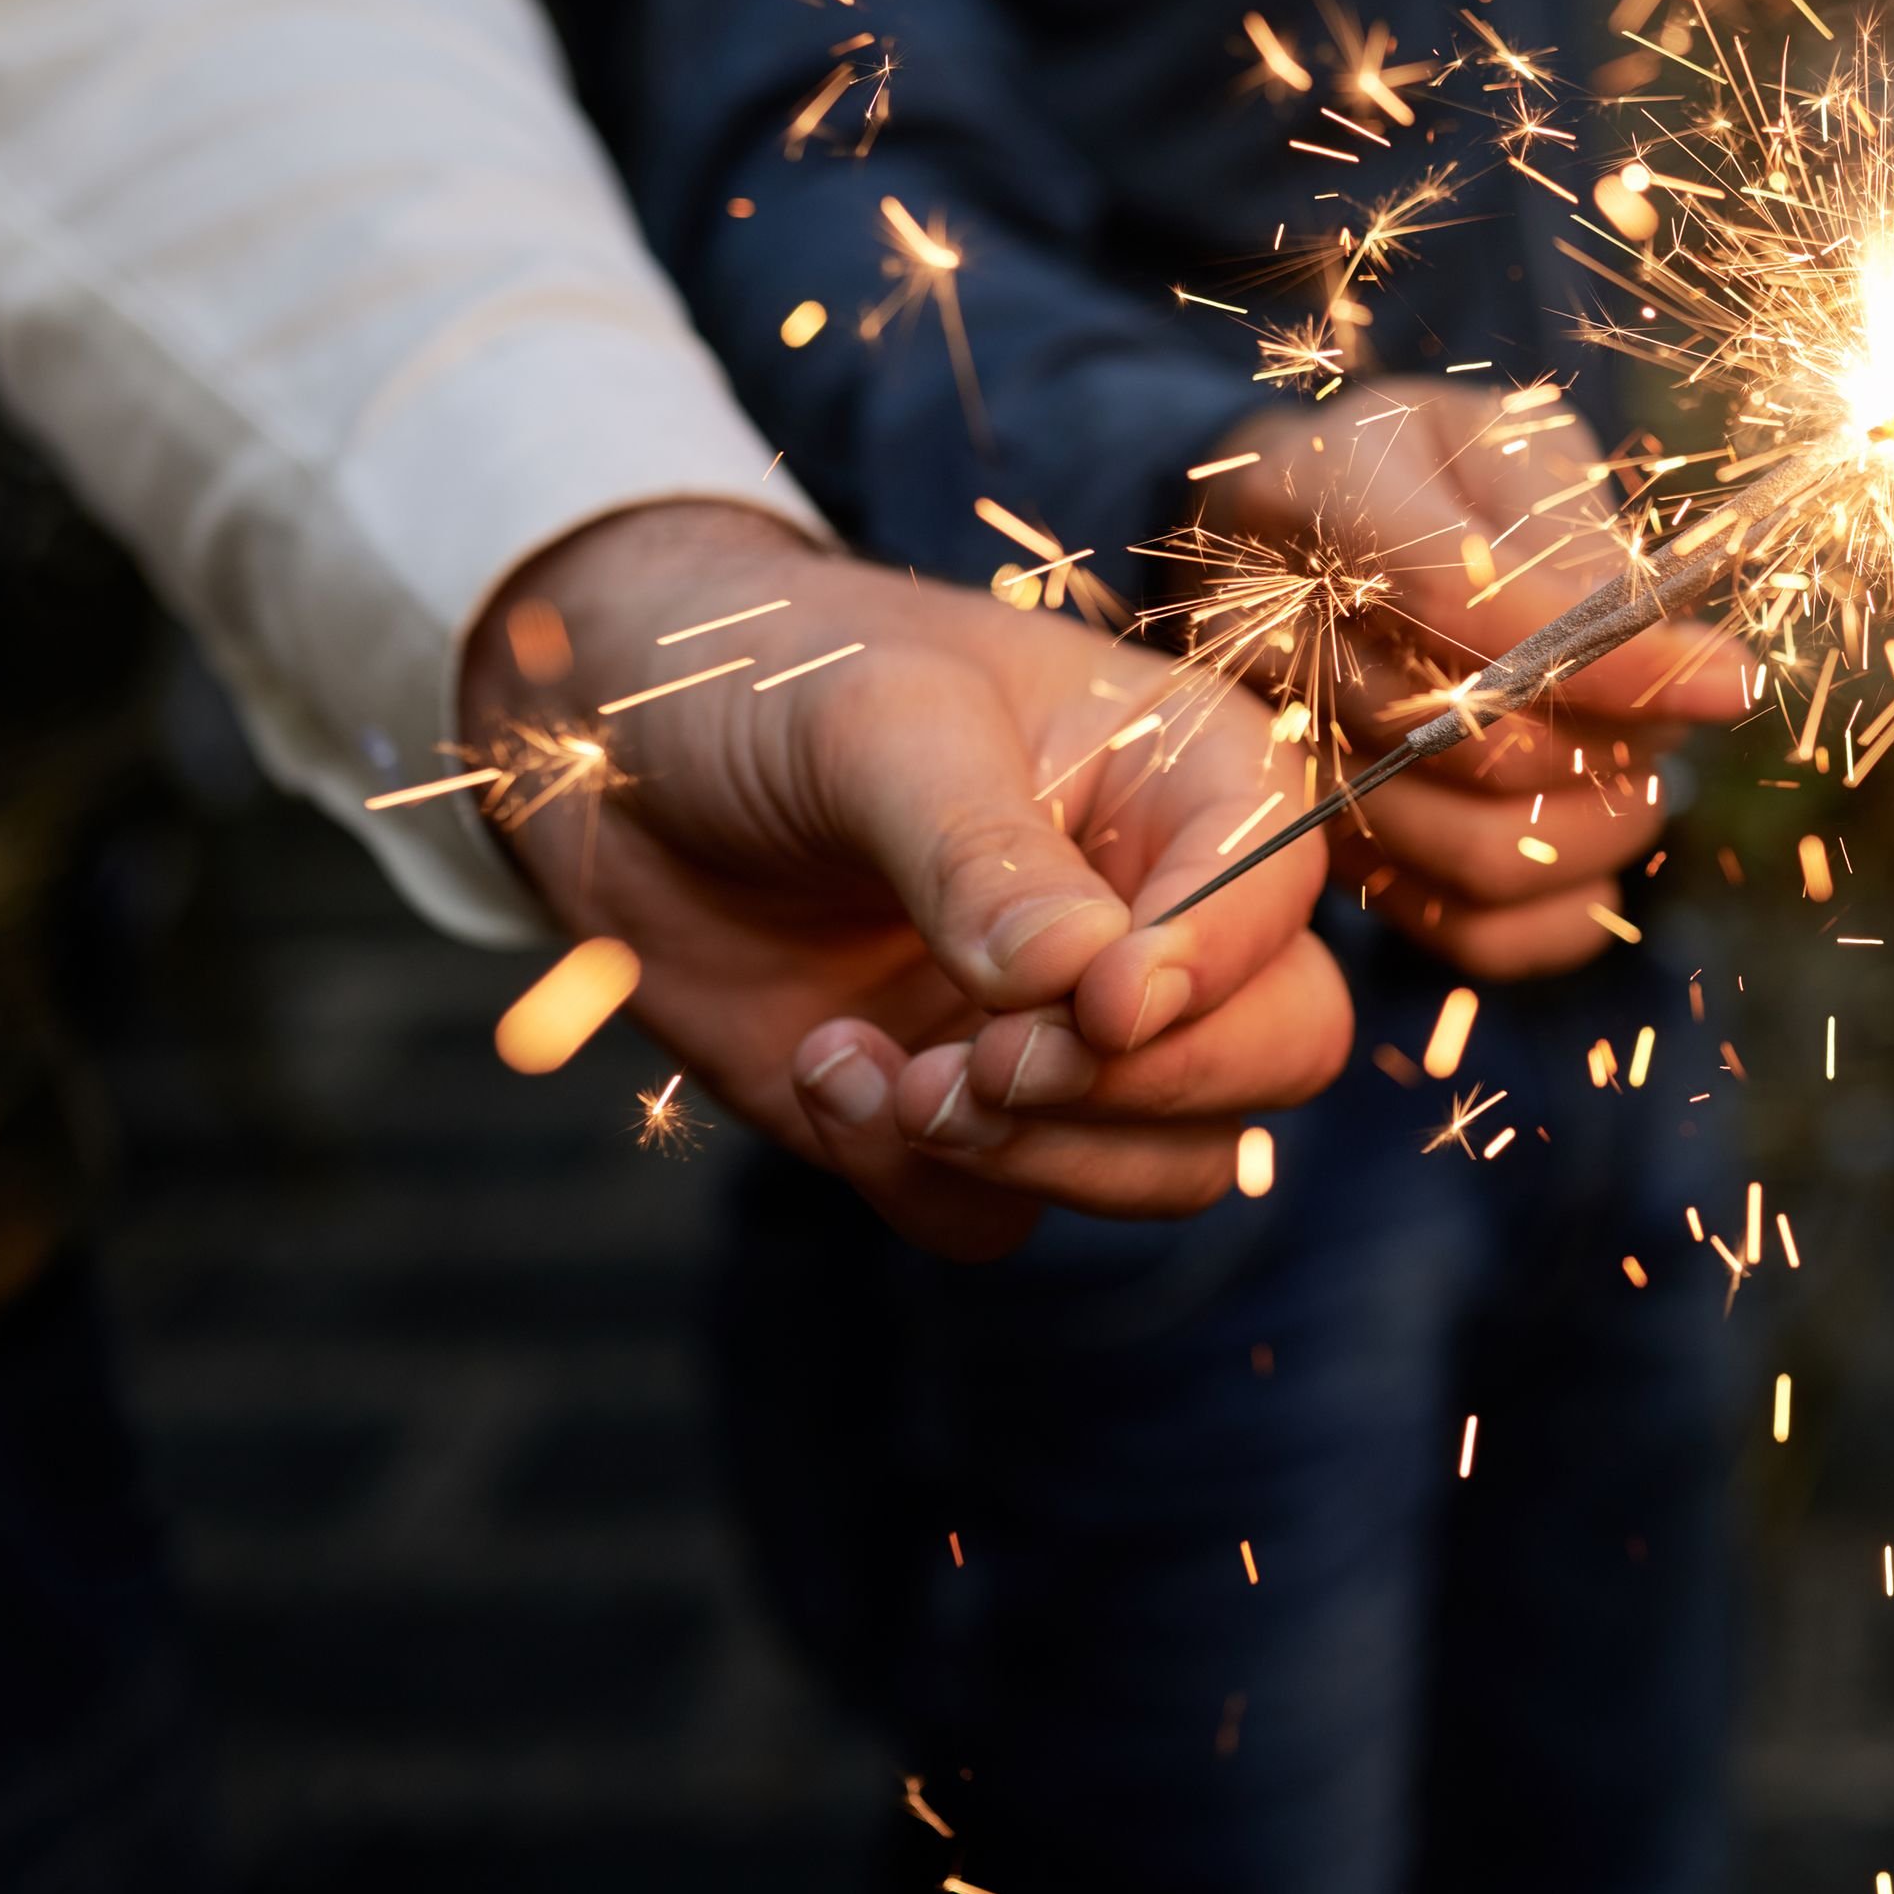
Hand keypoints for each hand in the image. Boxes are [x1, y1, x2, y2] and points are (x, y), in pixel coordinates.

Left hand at [463, 504, 1346, 1259]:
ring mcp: (1070, 1032)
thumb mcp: (874, 720)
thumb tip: (1078, 981)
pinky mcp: (970, 1120)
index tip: (1098, 1004)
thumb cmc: (771, 678)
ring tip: (902, 1086)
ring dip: (1043, 1157)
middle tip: (993, 1065)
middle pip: (1279, 1049)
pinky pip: (1006, 1216)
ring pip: (1171, 1165)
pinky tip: (826, 1070)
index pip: (1279, 890)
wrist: (614, 756)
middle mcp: (1160, 913)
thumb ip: (978, 846)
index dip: (1213, 967)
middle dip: (1145, 1089)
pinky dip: (922, 1183)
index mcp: (1188, 777)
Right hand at [1198, 377, 1755, 978]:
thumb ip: (1566, 525)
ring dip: (1601, 827)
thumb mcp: (1498, 442)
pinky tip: (1603, 865)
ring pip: (1470, 849)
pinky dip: (1557, 919)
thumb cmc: (1427, 475)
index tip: (1732, 679)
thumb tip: (1650, 632)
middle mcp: (1273, 642)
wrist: (1299, 537)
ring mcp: (1283, 761)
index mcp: (1307, 497)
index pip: (1462, 599)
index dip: (1612, 653)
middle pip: (1470, 738)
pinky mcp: (1324, 851)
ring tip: (1645, 775)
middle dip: (1617, 736)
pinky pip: (1452, 928)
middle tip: (1677, 713)